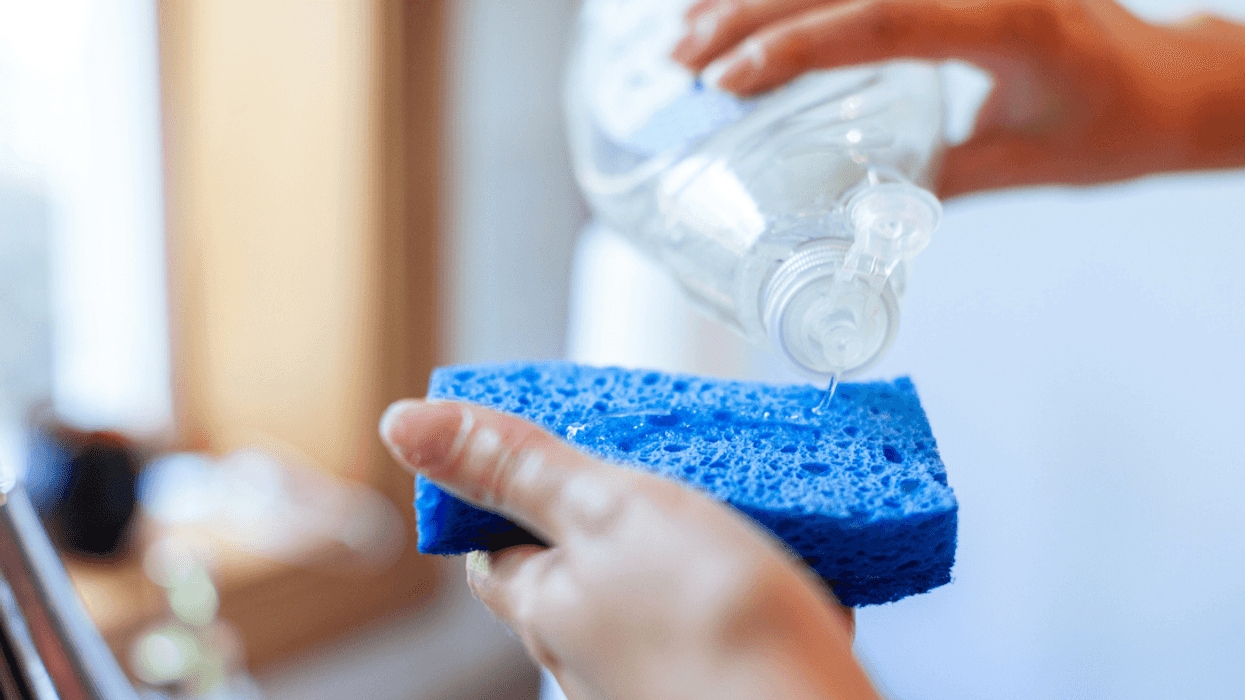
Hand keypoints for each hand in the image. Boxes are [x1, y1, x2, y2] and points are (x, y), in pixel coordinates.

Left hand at [381, 399, 878, 699]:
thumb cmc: (710, 627)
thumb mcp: (605, 509)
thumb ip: (517, 468)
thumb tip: (405, 424)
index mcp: (549, 608)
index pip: (496, 551)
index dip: (502, 500)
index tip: (525, 456)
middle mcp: (592, 656)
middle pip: (582, 573)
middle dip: (611, 521)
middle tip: (653, 468)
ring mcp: (659, 677)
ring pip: (658, 600)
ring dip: (688, 556)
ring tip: (730, 512)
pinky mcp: (722, 684)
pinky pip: (725, 627)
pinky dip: (745, 596)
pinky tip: (781, 575)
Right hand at [672, 0, 1244, 197]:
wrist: (1170, 78)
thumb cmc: (1113, 122)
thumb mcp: (1024, 164)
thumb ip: (936, 184)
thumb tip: (851, 220)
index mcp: (1009, 19)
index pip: (881, 19)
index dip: (793, 46)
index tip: (727, 82)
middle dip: (749, 13)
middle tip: (683, 59)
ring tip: (686, 31)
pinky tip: (745, 7)